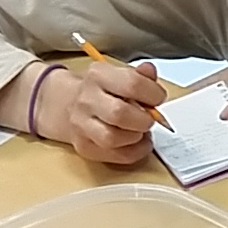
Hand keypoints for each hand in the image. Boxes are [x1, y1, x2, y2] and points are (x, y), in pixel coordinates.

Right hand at [37, 61, 166, 165]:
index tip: (158, 98)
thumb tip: (149, 71)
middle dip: (144, 119)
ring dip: (136, 137)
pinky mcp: (84, 146)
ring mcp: (81, 125)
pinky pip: (114, 156)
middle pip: (119, 114)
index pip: (131, 84)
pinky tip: (138, 143)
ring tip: (141, 130)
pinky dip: (134, 152)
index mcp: (98, 76)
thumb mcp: (120, 75)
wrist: (68, 105)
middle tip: (150, 118)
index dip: (153, 94)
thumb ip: (140, 75)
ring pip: (112, 138)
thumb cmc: (103, 91)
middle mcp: (86, 100)